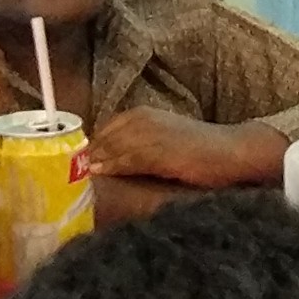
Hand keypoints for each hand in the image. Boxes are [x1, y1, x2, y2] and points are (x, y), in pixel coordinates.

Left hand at [85, 106, 281, 189]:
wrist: (234, 151)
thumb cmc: (200, 152)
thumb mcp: (163, 144)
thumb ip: (135, 151)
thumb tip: (105, 167)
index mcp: (139, 116)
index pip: (101, 133)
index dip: (87, 151)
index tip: (70, 169)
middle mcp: (140, 120)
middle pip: (100, 139)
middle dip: (83, 158)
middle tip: (64, 179)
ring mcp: (149, 133)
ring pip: (109, 149)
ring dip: (92, 165)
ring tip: (74, 182)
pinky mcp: (158, 149)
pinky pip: (126, 159)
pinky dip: (110, 168)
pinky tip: (98, 178)